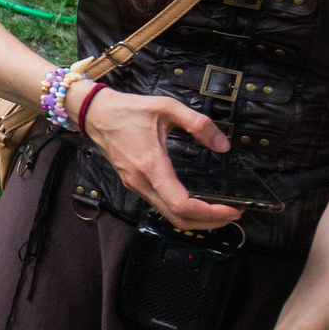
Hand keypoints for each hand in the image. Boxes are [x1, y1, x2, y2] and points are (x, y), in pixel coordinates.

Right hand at [77, 84, 241, 232]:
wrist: (95, 113)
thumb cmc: (127, 110)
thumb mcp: (167, 107)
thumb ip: (198, 124)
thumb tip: (222, 145)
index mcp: (151, 165)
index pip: (182, 205)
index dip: (211, 213)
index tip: (232, 209)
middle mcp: (141, 182)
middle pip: (178, 219)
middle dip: (209, 222)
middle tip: (233, 214)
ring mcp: (135, 186)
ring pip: (169, 216)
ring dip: (196, 219)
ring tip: (219, 210)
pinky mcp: (134, 184)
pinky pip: (160, 206)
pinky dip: (182, 211)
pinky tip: (196, 202)